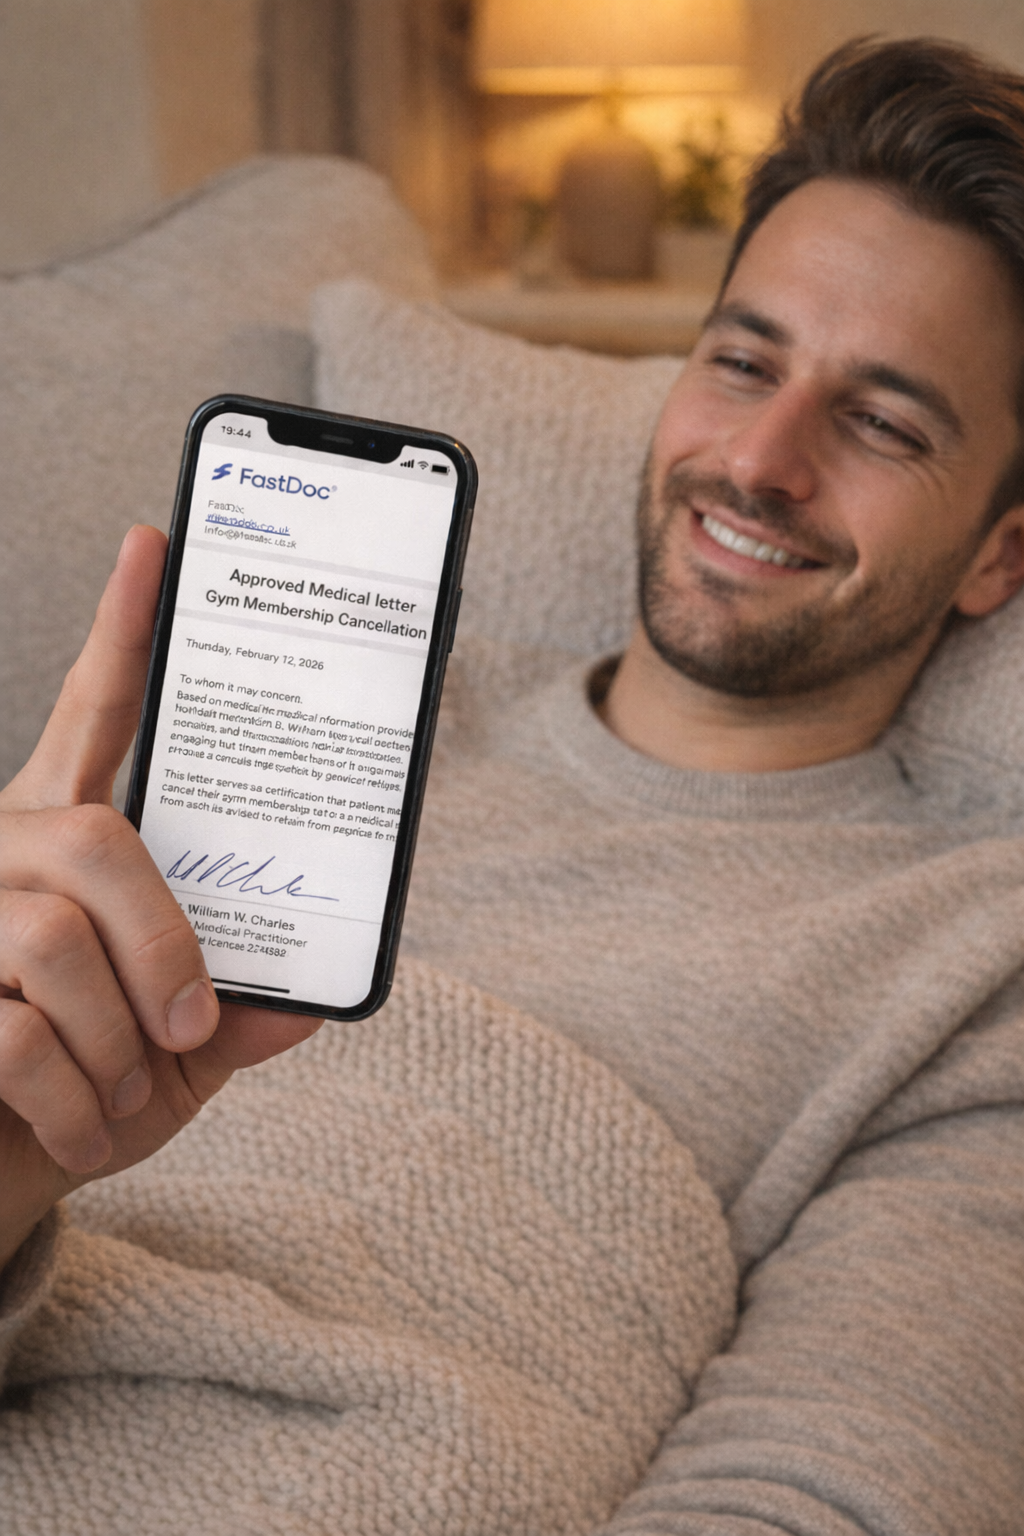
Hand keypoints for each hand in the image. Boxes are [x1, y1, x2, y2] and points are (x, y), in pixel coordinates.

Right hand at [0, 526, 321, 1270]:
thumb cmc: (86, 1093)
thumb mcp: (178, 1056)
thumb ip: (238, 1019)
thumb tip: (312, 1003)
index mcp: (63, 839)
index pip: (93, 715)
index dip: (121, 633)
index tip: (153, 543)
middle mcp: (0, 852)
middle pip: (97, 840)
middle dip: (165, 946)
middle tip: (192, 1029)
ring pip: (53, 942)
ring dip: (115, 1047)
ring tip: (125, 1098)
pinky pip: (14, 1037)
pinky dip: (74, 1104)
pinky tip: (77, 1132)